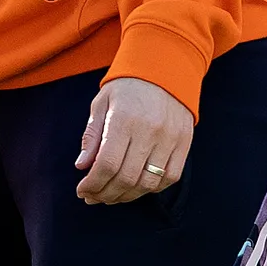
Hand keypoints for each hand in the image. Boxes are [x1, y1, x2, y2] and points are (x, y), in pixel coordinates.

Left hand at [74, 75, 193, 205]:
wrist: (165, 68)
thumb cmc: (127, 87)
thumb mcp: (102, 103)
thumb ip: (92, 135)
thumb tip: (83, 166)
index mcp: (124, 118)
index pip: (107, 164)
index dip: (93, 184)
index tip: (82, 190)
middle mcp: (149, 130)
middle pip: (126, 178)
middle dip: (106, 194)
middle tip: (94, 197)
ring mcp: (170, 138)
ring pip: (148, 183)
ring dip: (127, 196)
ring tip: (112, 195)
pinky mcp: (184, 143)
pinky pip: (170, 177)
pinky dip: (151, 189)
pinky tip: (136, 187)